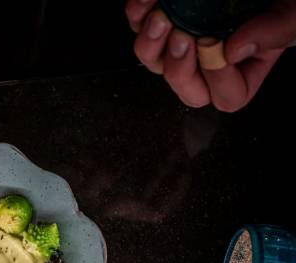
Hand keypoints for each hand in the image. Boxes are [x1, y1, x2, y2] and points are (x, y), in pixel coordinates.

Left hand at [126, 0, 295, 110]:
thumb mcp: (291, 13)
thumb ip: (274, 31)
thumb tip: (233, 51)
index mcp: (243, 70)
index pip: (226, 96)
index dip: (217, 77)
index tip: (216, 43)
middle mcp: (208, 64)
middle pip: (183, 86)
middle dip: (177, 67)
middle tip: (182, 37)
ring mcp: (182, 44)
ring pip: (153, 61)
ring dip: (150, 43)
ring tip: (160, 18)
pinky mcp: (163, 23)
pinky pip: (140, 27)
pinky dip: (139, 14)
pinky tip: (148, 0)